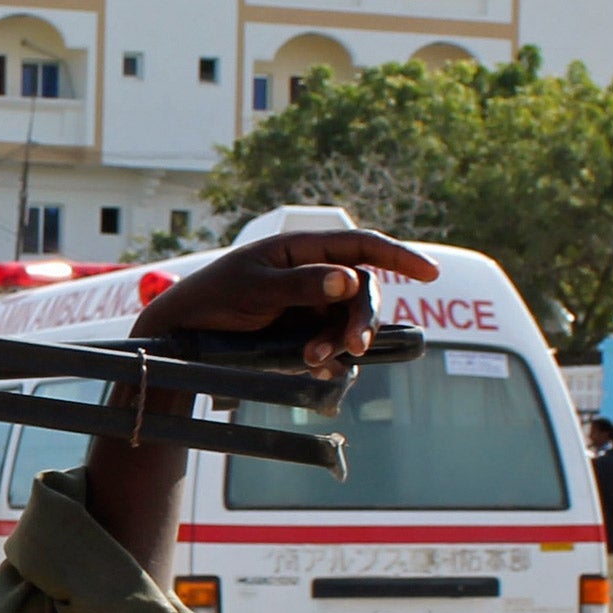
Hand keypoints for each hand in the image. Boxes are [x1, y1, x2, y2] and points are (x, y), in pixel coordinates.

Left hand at [129, 229, 438, 373]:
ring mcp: (310, 303)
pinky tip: (315, 367)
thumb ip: (301, 284)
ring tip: (315, 359)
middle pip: (363, 290)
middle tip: (354, 347)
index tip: (431, 274)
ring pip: (349, 320)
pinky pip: (333, 341)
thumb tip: (351, 279)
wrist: (181, 332)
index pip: (361, 245)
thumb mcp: (255, 289)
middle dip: (364, 318)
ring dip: (342, 340)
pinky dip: (331, 354)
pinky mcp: (303, 331)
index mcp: (302, 248)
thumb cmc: (214, 297)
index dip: (399, 256)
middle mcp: (313, 273)